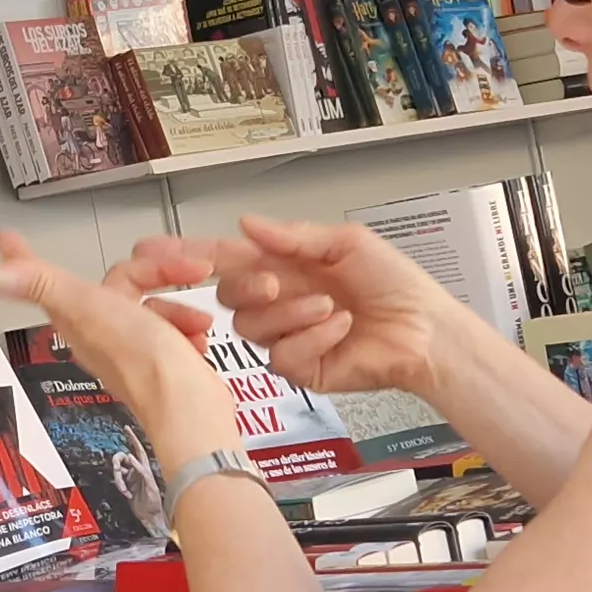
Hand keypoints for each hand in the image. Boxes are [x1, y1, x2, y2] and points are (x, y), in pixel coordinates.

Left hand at [0, 232, 236, 466]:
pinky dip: (189, 330)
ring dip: (178, 307)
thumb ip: (45, 286)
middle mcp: (101, 334)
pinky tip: (197, 336)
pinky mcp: (161, 363)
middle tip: (187, 268)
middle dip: (156, 274)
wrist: (187, 406)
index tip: (10, 241)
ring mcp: (132, 349)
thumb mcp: (89, 308)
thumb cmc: (143, 361)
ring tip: (194, 320)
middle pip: (121, 285)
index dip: (29, 261)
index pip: (48, 281)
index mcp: (79, 319)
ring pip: (152, 307)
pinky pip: (174, 331)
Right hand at [206, 215, 484, 398]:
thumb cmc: (396, 284)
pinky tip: (340, 327)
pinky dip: (312, 338)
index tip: (166, 249)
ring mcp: (289, 336)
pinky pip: (282, 356)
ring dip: (290, 313)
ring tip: (329, 306)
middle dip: (246, 287)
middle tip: (276, 283)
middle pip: (229, 297)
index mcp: (286, 266)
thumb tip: (248, 223)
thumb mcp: (347, 243)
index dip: (197, 253)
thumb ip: (294, 236)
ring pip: (250, 328)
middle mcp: (282, 301)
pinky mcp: (302, 368)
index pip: (230, 258)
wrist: (425, 329)